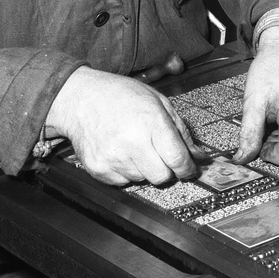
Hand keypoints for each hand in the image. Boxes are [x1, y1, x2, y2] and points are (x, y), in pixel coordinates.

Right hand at [46, 66, 195, 185]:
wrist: (80, 98)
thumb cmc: (119, 95)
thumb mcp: (158, 101)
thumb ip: (181, 130)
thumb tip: (198, 155)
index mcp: (151, 122)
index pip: (178, 159)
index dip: (187, 168)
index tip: (189, 168)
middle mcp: (132, 142)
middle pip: (162, 177)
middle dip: (167, 169)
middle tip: (160, 155)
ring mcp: (113, 158)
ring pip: (142, 180)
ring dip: (144, 168)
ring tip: (134, 145)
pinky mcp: (98, 168)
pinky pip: (122, 182)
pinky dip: (125, 171)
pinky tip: (120, 151)